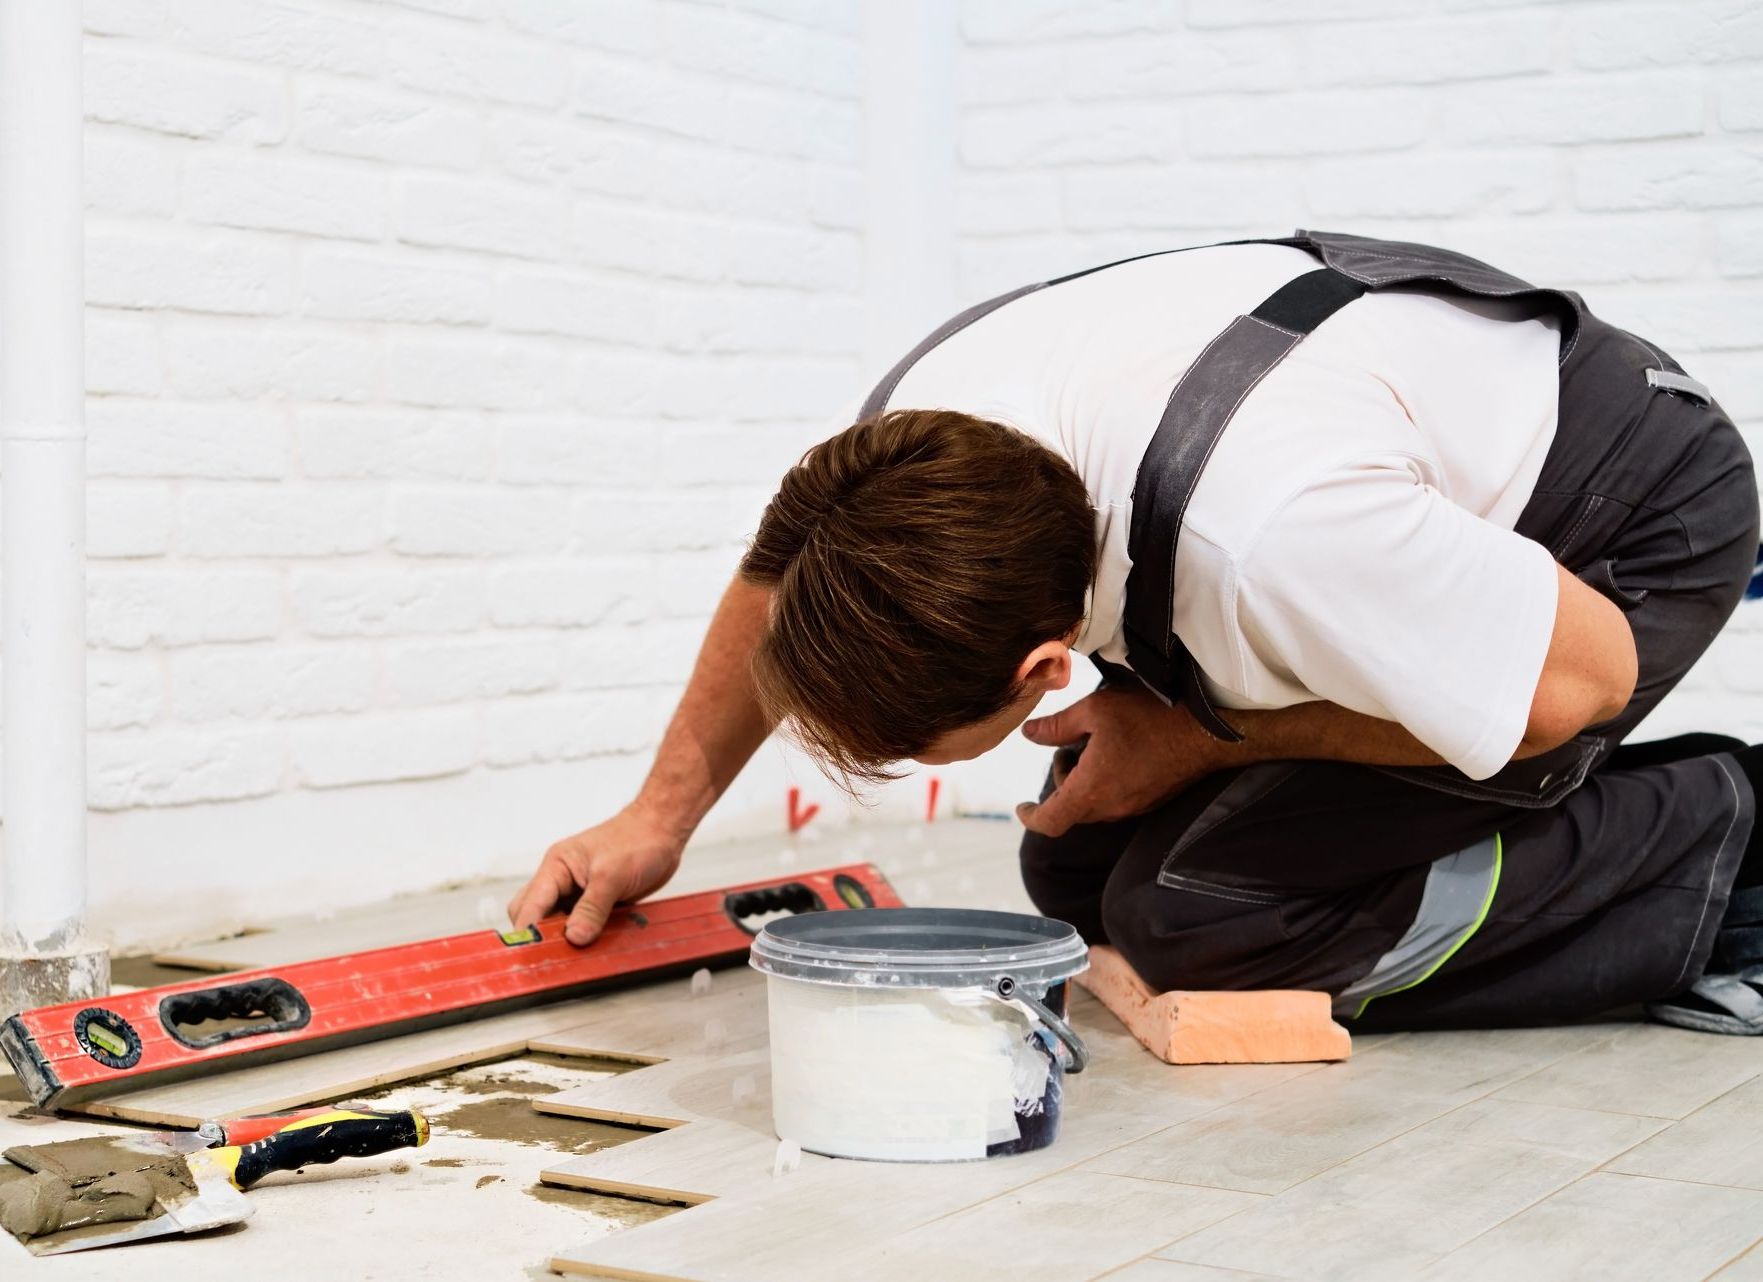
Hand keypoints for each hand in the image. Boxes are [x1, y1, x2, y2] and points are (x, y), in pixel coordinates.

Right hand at [507, 805, 686, 945]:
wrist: (662, 831)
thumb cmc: (637, 839)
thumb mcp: (612, 875)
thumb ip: (592, 908)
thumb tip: (574, 937)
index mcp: (557, 867)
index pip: (530, 904)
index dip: (527, 930)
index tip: (531, 954)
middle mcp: (562, 881)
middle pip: (536, 916)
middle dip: (541, 938)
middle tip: (554, 959)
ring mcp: (579, 893)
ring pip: (559, 923)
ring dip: (566, 940)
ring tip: (574, 958)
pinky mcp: (596, 903)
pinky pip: (583, 925)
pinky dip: (586, 937)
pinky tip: (594, 949)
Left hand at [1016, 687, 1224, 837]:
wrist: (1207, 731)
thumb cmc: (1150, 717)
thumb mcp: (1094, 711)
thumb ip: (1057, 726)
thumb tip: (1029, 733)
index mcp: (1091, 791)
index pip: (1050, 822)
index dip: (1031, 818)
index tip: (1022, 808)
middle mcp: (1111, 807)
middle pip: (1071, 810)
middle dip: (1061, 783)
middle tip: (1070, 748)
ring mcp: (1133, 807)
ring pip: (1094, 805)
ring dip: (1084, 782)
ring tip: (1095, 745)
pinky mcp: (1151, 801)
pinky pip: (1116, 800)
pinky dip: (1105, 783)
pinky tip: (1117, 751)